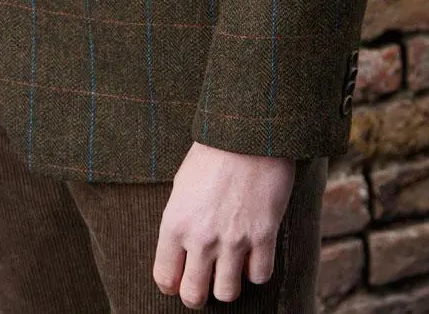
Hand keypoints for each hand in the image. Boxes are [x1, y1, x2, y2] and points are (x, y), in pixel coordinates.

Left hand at [153, 142, 294, 306]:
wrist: (248, 132)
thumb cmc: (212, 153)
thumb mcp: (182, 185)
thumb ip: (180, 221)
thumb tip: (182, 252)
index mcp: (175, 223)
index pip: (164, 277)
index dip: (171, 283)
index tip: (180, 277)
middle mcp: (201, 237)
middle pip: (194, 295)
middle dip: (197, 294)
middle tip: (204, 281)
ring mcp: (233, 239)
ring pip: (227, 293)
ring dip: (228, 285)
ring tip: (230, 268)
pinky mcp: (263, 235)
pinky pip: (259, 277)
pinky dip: (257, 271)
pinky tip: (254, 255)